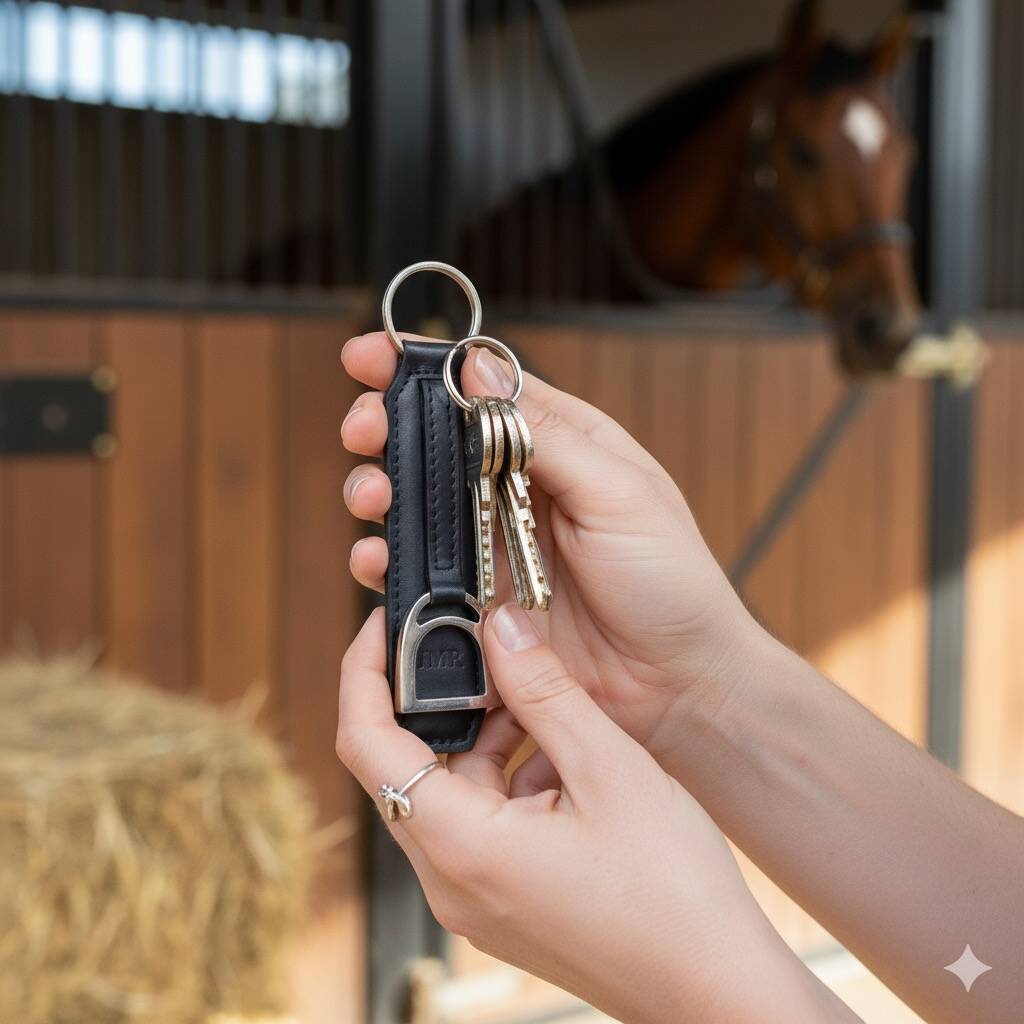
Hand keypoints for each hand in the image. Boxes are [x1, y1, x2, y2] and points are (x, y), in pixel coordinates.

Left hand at [336, 605, 846, 1023]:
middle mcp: (451, 880)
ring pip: (453, 790)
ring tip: (545, 703)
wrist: (717, 989)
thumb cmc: (673, 893)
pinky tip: (565, 755)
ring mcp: (475, 897)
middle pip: (406, 764)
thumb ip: (544, 691)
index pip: (366, 742)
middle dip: (441, 700)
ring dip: (488, 738)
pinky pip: (483, 821)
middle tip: (480, 649)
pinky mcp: (503, 902)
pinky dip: (512, 777)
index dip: (363, 672)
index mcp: (461, 848)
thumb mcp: (608, 768)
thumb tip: (498, 626)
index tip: (382, 624)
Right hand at [340, 332, 763, 781]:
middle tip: (363, 431)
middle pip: (435, 442)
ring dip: (379, 491)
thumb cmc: (670, 581)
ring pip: (417, 504)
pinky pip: (419, 572)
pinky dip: (389, 561)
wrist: (675, 686)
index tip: (370, 357)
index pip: (483, 390)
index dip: (424, 369)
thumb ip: (546, 434)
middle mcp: (520, 487)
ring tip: (371, 496)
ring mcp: (495, 543)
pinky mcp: (478, 598)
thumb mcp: (618, 492)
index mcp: (562, 443)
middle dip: (386, 428)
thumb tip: (477, 368)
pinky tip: (378, 559)